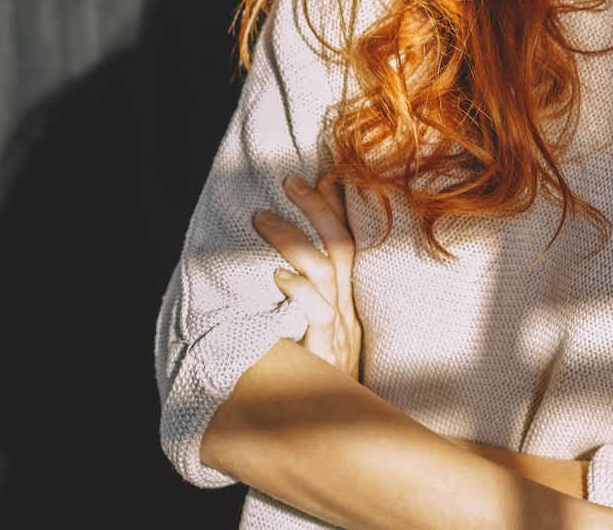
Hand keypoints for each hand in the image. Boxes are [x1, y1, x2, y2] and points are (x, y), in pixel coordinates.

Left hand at [253, 174, 361, 379]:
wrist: (340, 435)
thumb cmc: (316, 385)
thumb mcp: (317, 337)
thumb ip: (307, 303)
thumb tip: (279, 268)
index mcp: (349, 303)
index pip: (350, 243)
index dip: (337, 209)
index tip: (321, 177)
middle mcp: (349, 311)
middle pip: (342, 246)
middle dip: (317, 209)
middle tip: (288, 182)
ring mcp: (340, 330)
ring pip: (326, 271)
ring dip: (294, 239)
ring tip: (262, 219)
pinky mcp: (325, 353)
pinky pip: (317, 313)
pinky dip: (298, 290)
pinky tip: (277, 276)